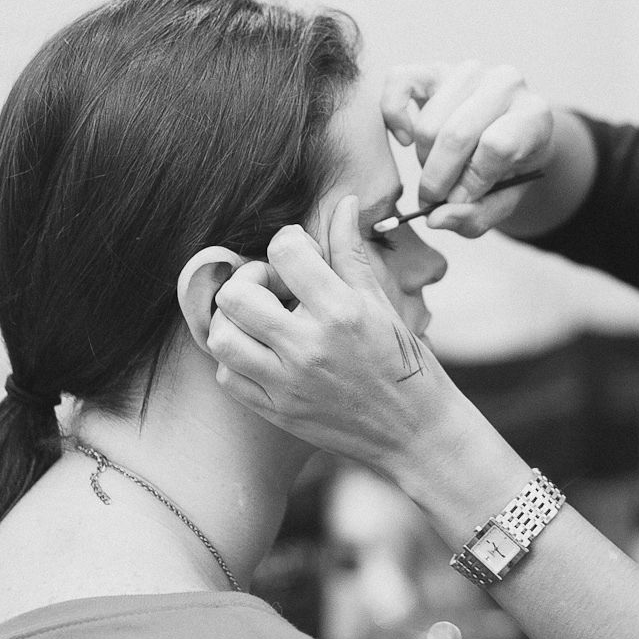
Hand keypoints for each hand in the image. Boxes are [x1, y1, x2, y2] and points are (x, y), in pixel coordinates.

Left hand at [206, 197, 478, 478]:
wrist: (416, 435)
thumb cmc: (405, 364)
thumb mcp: (382, 303)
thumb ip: (351, 253)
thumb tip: (345, 203)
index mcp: (342, 311)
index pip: (285, 250)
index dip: (288, 242)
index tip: (300, 255)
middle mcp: (310, 347)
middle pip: (237, 294)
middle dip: (249, 281)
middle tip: (271, 288)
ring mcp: (289, 383)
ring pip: (222, 337)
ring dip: (234, 321)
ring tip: (259, 321)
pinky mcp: (277, 412)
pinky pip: (227, 376)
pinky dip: (236, 359)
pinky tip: (262, 352)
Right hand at [381, 61, 552, 235]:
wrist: (507, 133)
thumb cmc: (507, 170)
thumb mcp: (505, 199)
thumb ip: (476, 216)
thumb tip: (436, 218)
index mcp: (535, 115)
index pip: (498, 145)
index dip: (473, 181)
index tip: (460, 201)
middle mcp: (506, 83)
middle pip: (457, 135)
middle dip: (438, 177)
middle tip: (434, 198)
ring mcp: (469, 71)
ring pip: (429, 123)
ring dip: (423, 157)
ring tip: (438, 168)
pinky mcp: (435, 67)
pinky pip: (398, 84)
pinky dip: (395, 117)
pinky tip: (406, 138)